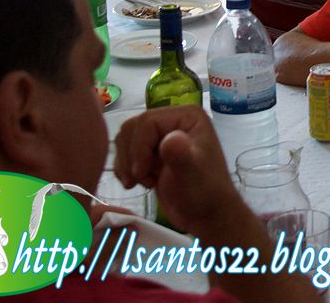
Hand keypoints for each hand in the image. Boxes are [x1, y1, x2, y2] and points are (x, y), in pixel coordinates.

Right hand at [113, 106, 237, 233]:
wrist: (204, 215)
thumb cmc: (202, 193)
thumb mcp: (191, 173)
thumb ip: (180, 155)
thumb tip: (169, 140)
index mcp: (188, 116)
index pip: (147, 121)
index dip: (138, 147)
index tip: (141, 172)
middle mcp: (174, 120)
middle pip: (132, 128)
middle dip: (130, 156)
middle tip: (140, 179)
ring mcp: (162, 136)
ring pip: (125, 140)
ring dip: (127, 164)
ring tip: (144, 182)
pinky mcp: (152, 152)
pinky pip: (125, 152)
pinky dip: (125, 169)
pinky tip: (140, 183)